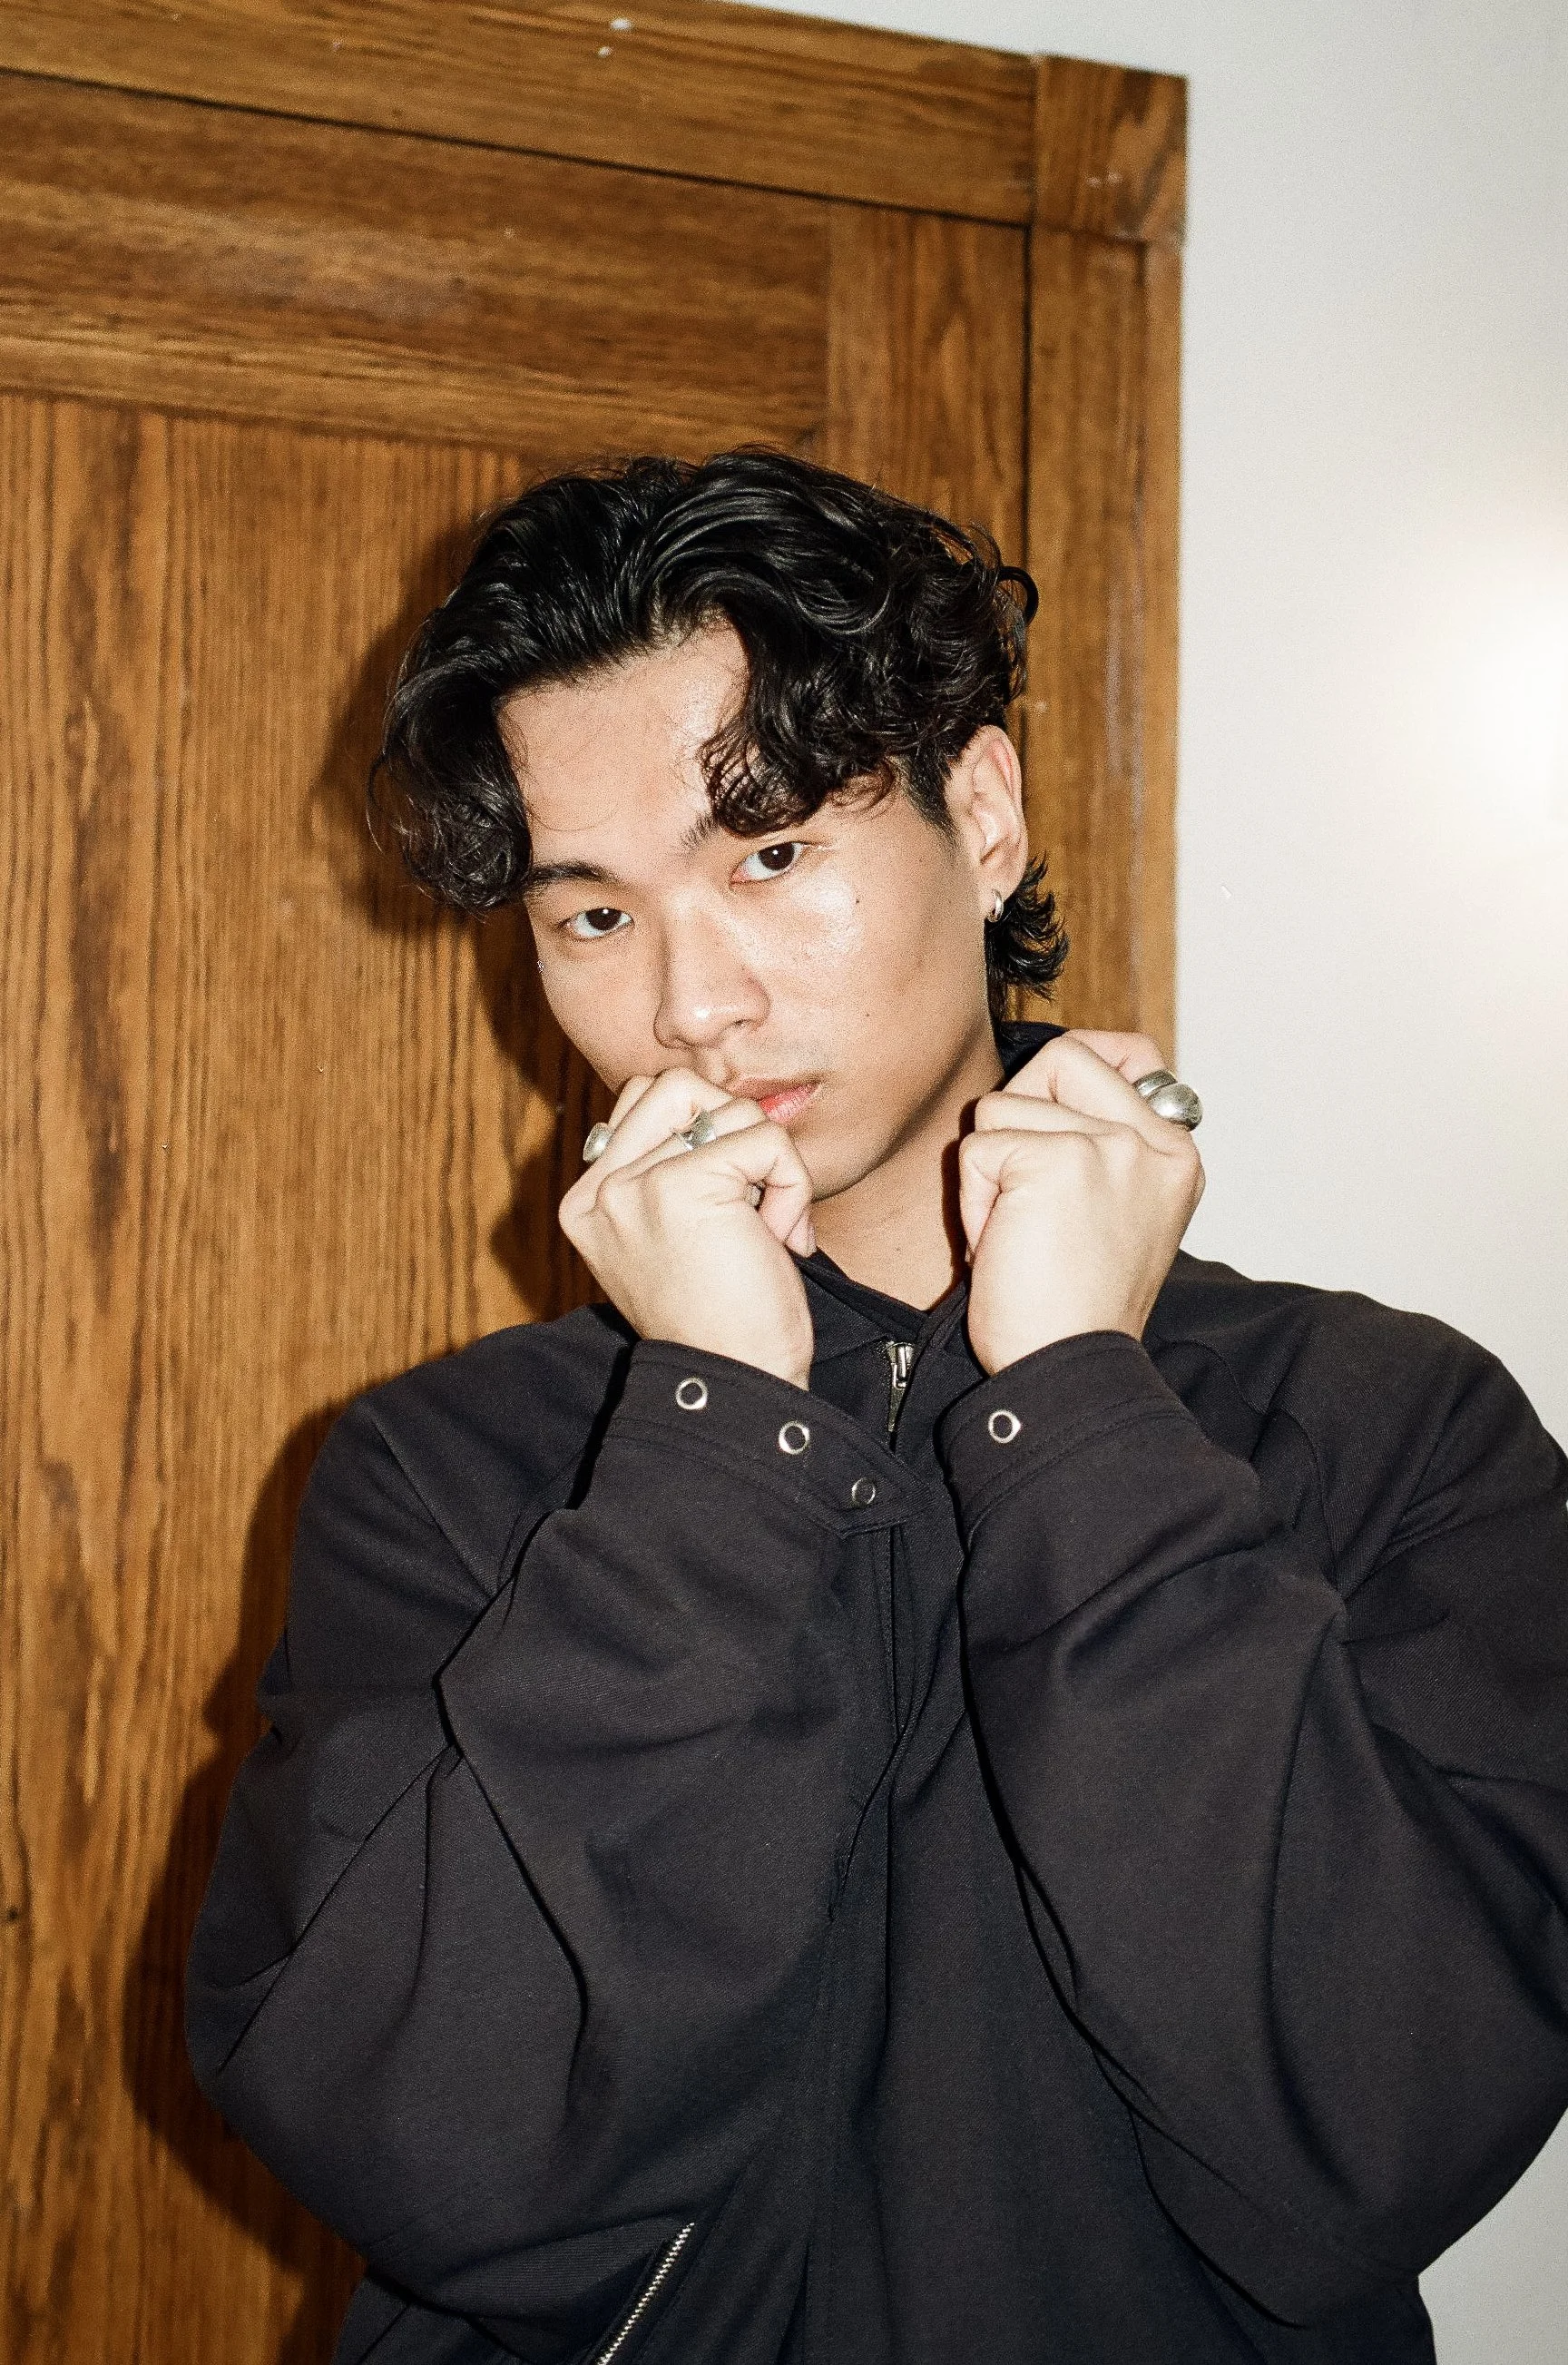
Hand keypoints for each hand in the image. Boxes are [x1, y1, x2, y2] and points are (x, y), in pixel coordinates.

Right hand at [559, 1069, 816, 1387]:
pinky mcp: (680, 1185)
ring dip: (769, 1162)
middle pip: (674, 1086)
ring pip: (725, 1106)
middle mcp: (597, 1190)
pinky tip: (781, 1239)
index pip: (643, 1103)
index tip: (729, 1210)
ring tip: (768, 1225)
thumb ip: (671, 1172)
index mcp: (587, 1202)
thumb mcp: (676, 1238)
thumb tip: (721, 1105)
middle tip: (751, 1201)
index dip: (705, 1136)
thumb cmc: (724, 1318)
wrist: (738, 1381)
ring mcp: (632, 1185)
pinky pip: (764, 1140)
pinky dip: (793, 1184)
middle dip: (732, 1132)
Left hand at [961, 1031, 1203, 1373]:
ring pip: (1004, 1104)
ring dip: (989, 1173)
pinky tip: (1002, 1245)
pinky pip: (977, 1149)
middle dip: (1018, 1113)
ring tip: (1018, 1232)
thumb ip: (1102, 1143)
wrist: (1069, 1368)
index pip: (1132, 1052)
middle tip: (1021, 1186)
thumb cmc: (1073, 1304)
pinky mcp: (1058, 1161)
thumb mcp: (1114, 1211)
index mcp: (1175, 1155)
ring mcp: (1112, 1147)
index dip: (1073, 1071)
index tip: (1052, 1123)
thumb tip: (1052, 1070)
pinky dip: (972, 1202)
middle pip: (1063, 1056)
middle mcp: (1155, 1143)